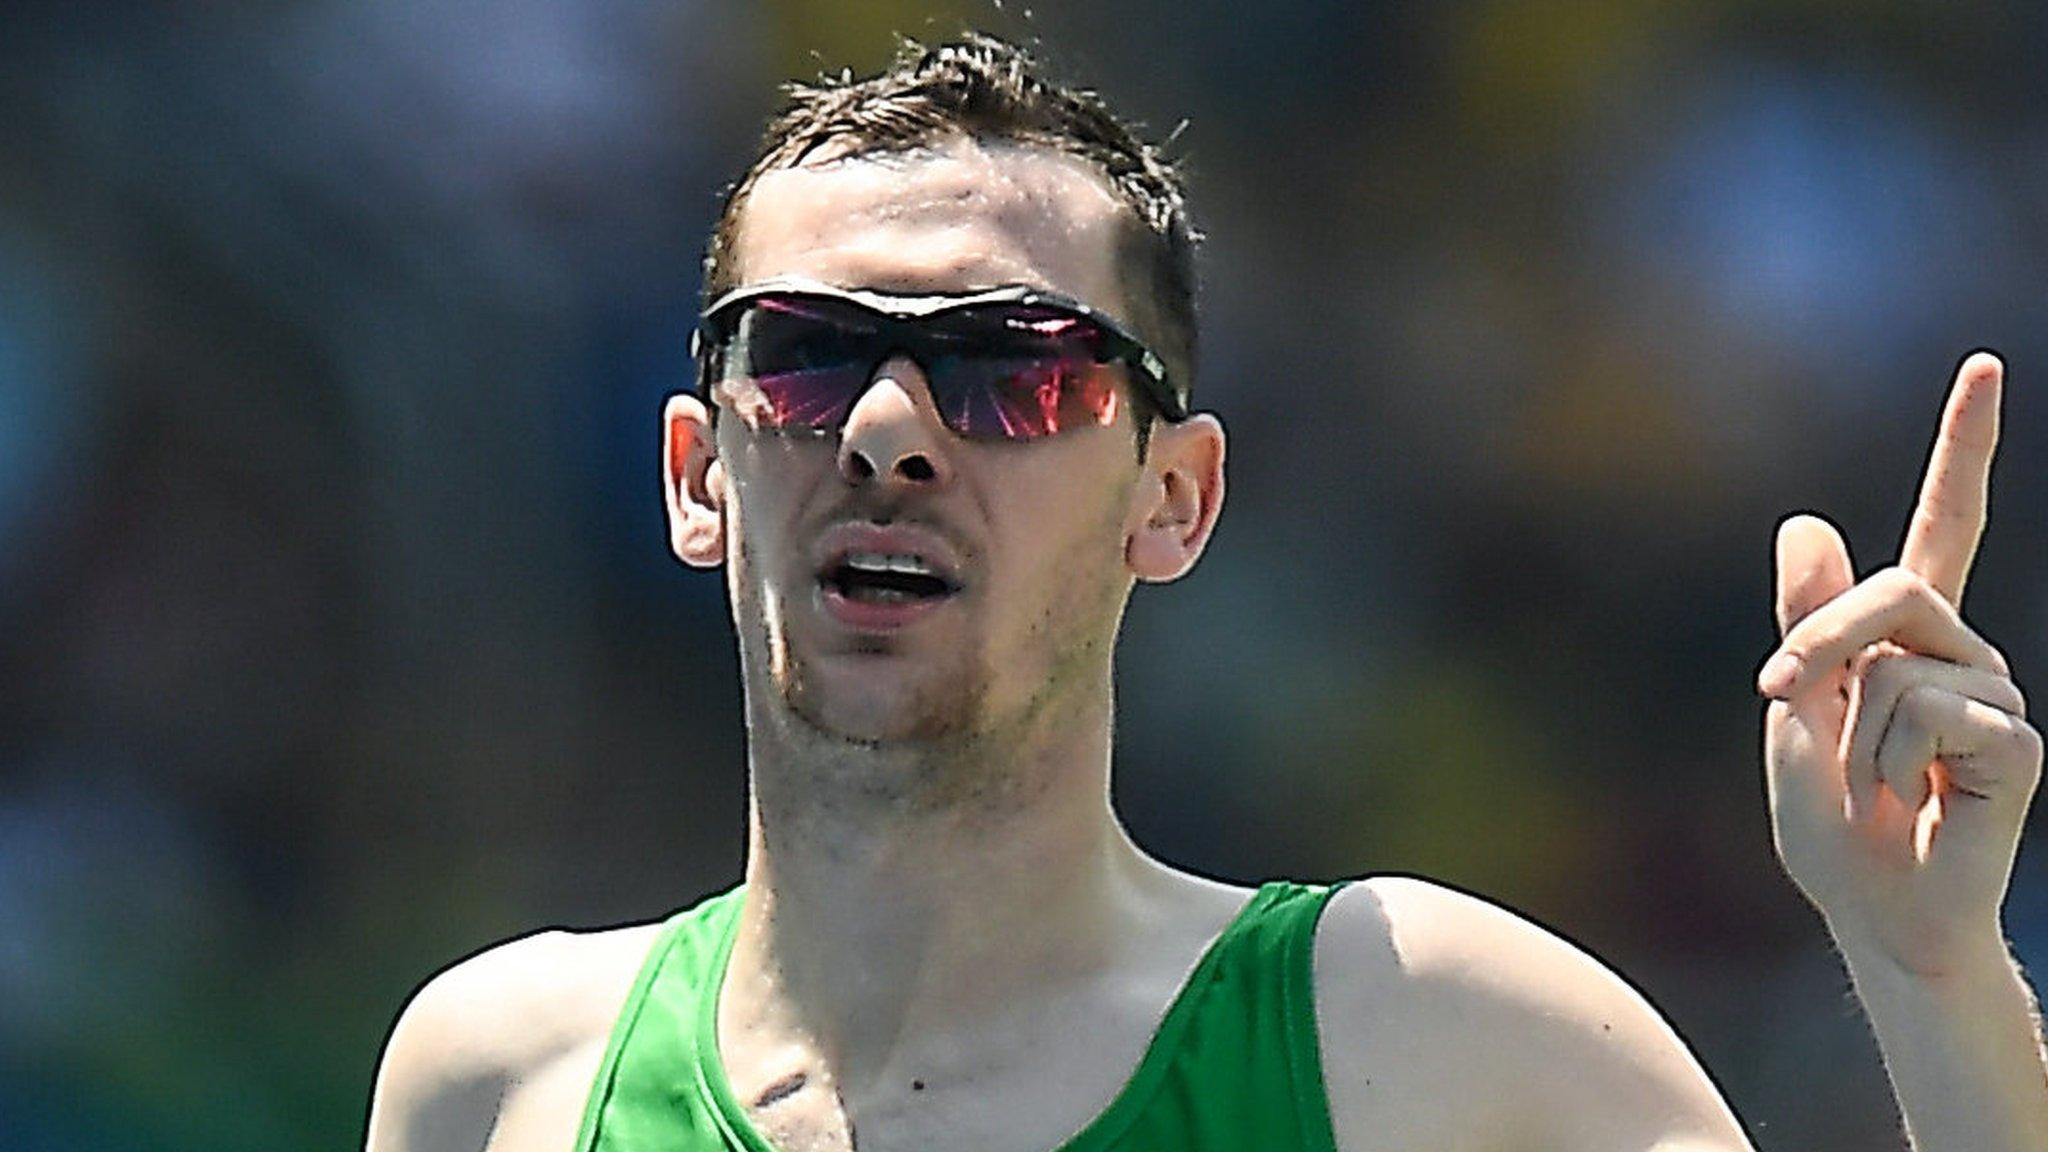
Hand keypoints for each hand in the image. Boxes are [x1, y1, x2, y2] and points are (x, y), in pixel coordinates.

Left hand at [1760, 352, 2041, 975]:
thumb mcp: (1794, 710)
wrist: (1871, 911)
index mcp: (1904, 636)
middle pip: (1892, 589)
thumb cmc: (1830, 823)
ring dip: (1852, 733)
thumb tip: (1805, 519)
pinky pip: (1927, 716)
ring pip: (1896, 665)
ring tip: (1876, 785)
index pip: (1946, 524)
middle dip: (1820, 643)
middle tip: (1784, 699)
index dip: (1966, 447)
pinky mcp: (2018, 741)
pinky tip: (1917, 803)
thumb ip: (1806, 621)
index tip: (1984, 364)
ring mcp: (1996, 693)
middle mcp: (1960, 652)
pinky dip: (1888, 766)